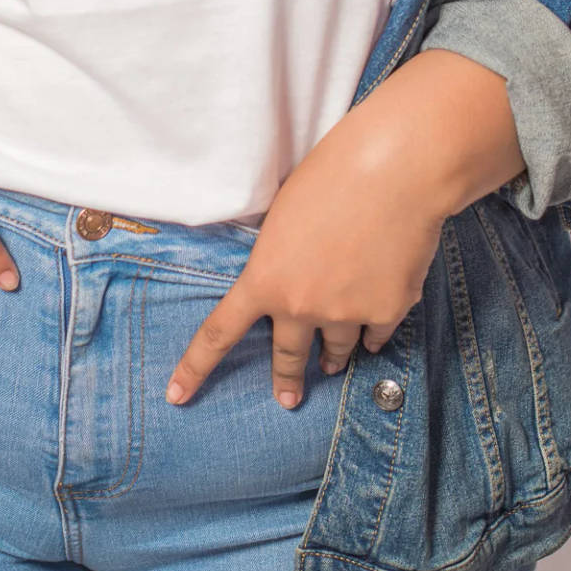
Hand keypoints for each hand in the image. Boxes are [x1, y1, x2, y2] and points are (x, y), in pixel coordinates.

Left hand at [164, 50, 523, 408]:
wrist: (394, 172)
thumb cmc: (333, 176)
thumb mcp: (283, 217)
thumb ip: (278, 258)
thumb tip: (288, 277)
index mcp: (264, 280)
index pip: (218, 334)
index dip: (195, 368)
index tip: (176, 396)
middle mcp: (301, 307)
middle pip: (287, 357)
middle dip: (286, 381)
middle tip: (286, 398)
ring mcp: (345, 314)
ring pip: (336, 350)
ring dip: (334, 357)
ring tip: (332, 363)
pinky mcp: (387, 312)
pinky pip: (376, 336)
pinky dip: (373, 332)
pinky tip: (372, 329)